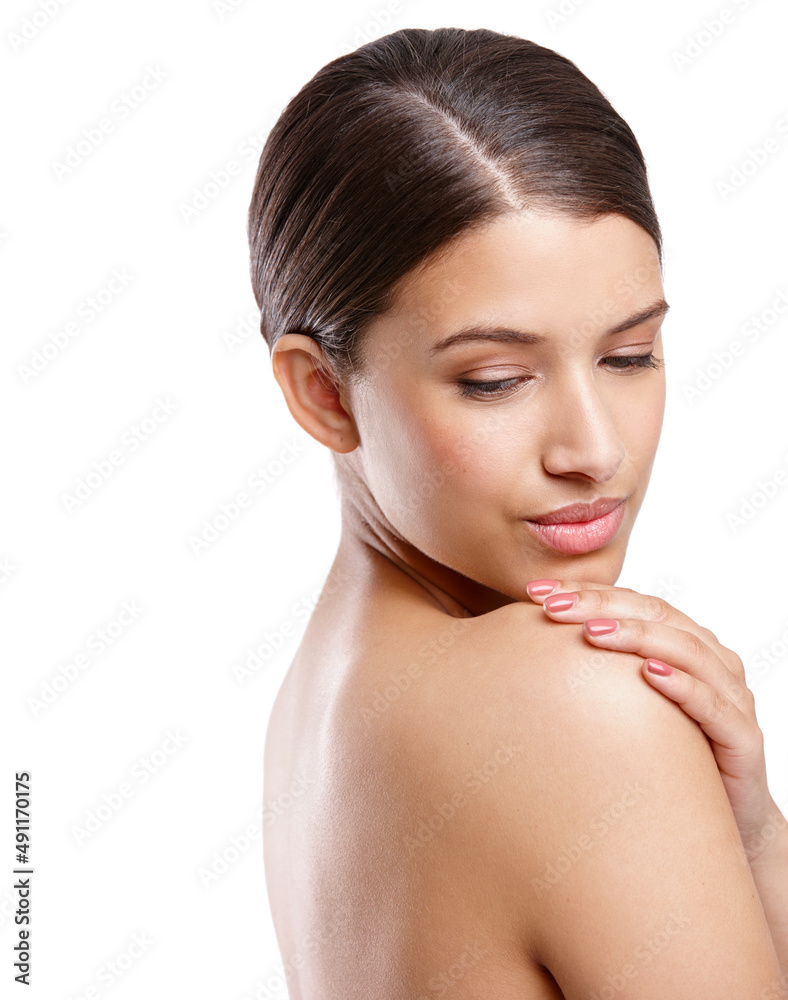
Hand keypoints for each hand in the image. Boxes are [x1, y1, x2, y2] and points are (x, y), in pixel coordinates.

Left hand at [525, 578, 783, 863]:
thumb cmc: (667, 758)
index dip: (585, 592)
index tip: (535, 592)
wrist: (726, 825)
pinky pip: (713, 704)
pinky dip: (681, 685)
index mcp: (682, 644)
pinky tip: (647, 674)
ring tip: (592, 632)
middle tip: (554, 606)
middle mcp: (711, 661)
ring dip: (637, 637)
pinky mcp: (743, 739)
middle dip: (601, 606)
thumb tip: (521, 654)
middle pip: (657, 615)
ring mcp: (731, 696)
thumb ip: (594, 674)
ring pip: (686, 650)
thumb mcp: (626, 708)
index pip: (632, 603)